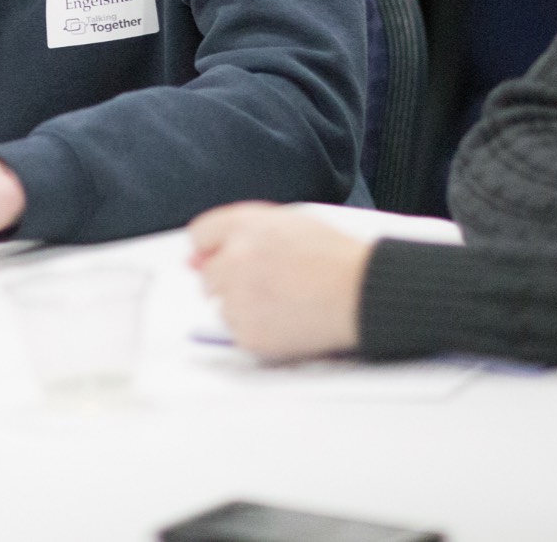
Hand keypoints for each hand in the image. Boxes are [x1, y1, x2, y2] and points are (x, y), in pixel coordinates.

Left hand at [187, 204, 370, 360]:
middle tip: (271, 283)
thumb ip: (239, 231)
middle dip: (230, 279)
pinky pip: (236, 332)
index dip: (213, 248)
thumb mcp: (288, 224)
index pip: (201, 234)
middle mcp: (236, 258)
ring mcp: (240, 297)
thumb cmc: (335, 258)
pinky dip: (256, 329)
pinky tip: (287, 318)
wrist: (364, 294)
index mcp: (246, 225)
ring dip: (243, 305)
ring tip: (286, 300)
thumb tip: (193, 259)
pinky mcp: (249, 331)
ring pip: (222, 305)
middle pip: (208, 274)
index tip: (223, 258)